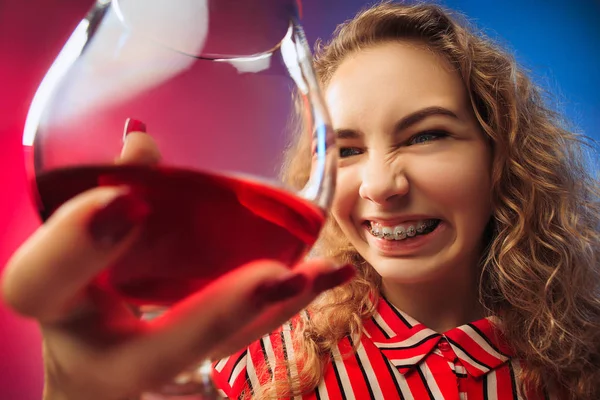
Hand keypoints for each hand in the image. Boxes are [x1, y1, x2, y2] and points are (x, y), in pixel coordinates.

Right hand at [1, 122, 353, 399]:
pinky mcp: (196, 360)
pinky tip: (328, 274)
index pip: (38, 286)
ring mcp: (155, 366)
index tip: (125, 201)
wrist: (92, 351)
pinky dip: (286, 304)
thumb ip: (104, 191)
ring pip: (218, 351)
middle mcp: (105, 353)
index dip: (73, 247)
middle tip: (272, 274)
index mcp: (58, 308)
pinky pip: (244, 338)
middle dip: (214, 314)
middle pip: (154, 354)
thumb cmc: (79, 284)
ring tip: (324, 272)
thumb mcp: (78, 240)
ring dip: (274, 309)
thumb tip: (141, 142)